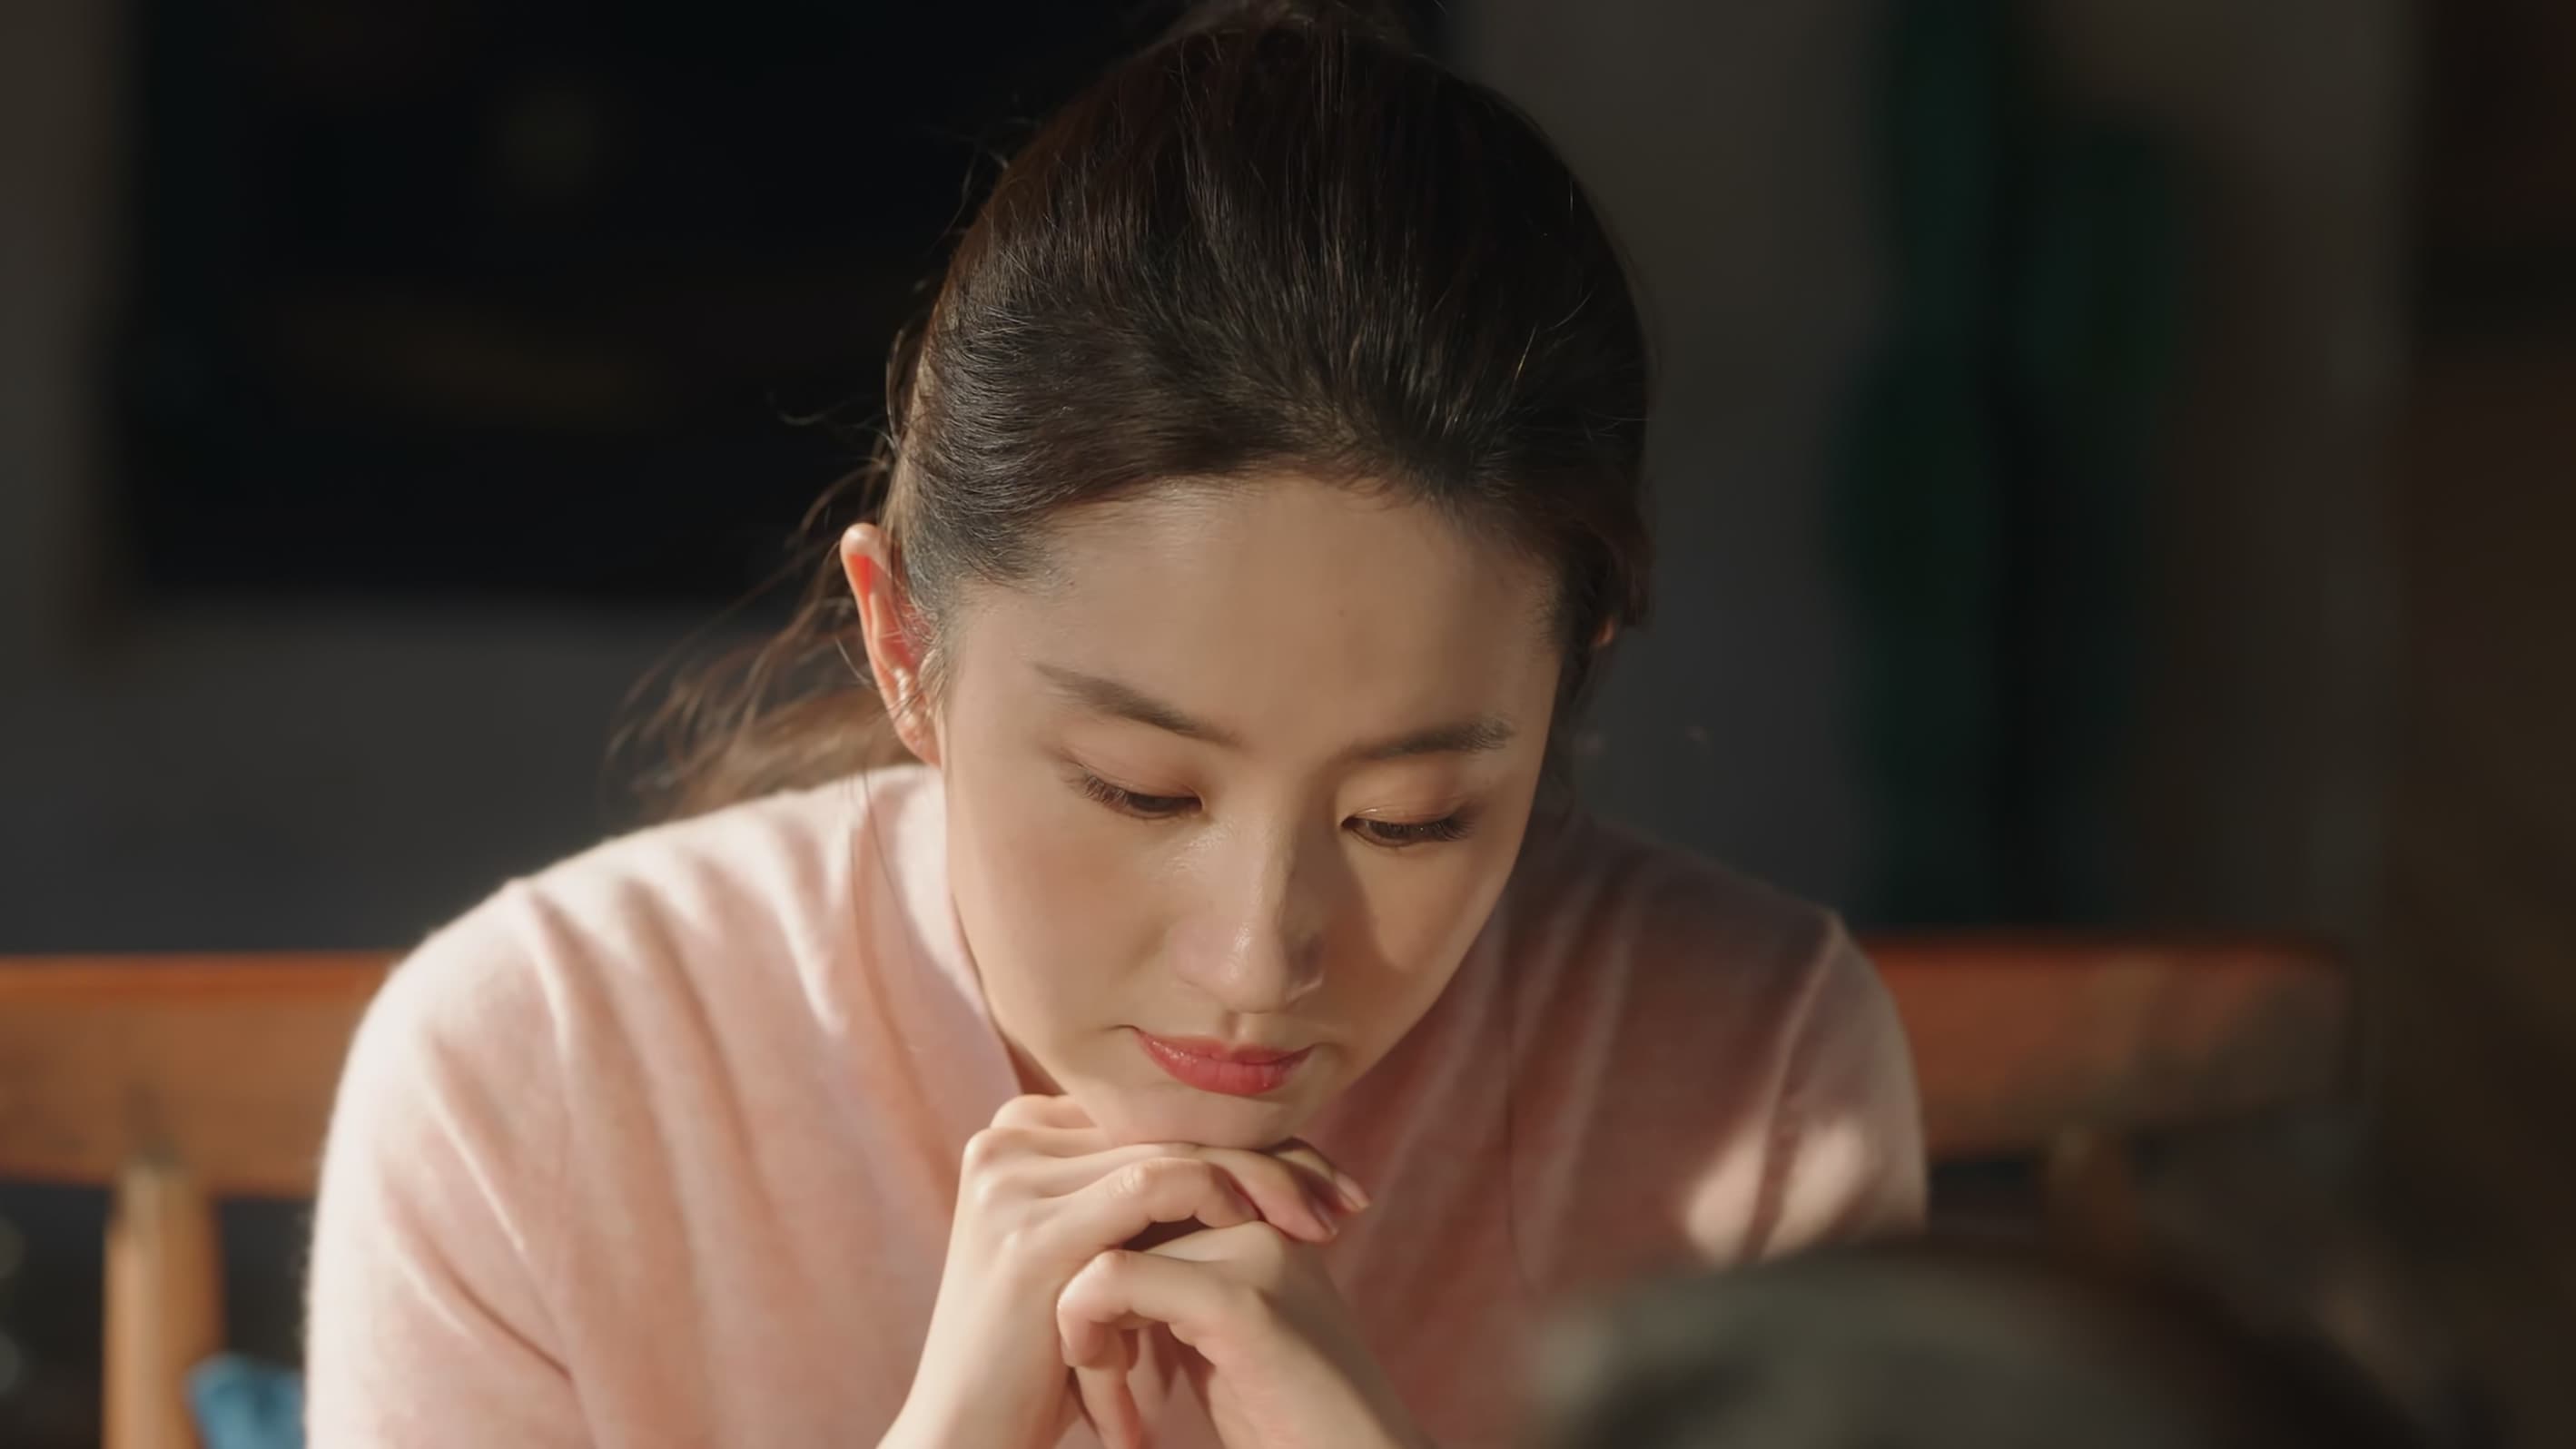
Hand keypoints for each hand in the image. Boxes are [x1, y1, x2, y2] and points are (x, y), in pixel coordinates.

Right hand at [880, 1095, 1365, 1448]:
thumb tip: (1251, 1158)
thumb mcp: (1094, 1261)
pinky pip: (1150, 1185)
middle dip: (1269, 1158)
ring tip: (1321, 1225)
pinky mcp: (1032, 1232)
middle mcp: (1006, 1142)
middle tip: (1344, 1197)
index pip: (1157, 1113)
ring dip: (1261, 1182)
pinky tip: (1262, 1231)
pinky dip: (1220, 1199)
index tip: (1323, 1178)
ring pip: (1170, 1147)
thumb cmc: (1041, 1360)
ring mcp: (1012, 1181)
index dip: (1247, 1137)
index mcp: (1019, 1137)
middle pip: (1168, 1123)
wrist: (971, 1435)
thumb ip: (1138, 1200)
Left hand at [1058, 1220, 1429, 1448]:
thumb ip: (1167, 1274)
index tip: (1092, 1333)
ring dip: (1078, 1320)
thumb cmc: (1284, 1417)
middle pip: (1123, 1202)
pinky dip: (1087, 1339)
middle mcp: (1263, 1208)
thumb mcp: (1215, 1328)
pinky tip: (1112, 1404)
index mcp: (1262, 1203)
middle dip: (1081, 1276)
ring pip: (1106, 1238)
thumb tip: (1086, 1251)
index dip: (1099, 1243)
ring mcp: (1255, 1248)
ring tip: (1101, 1393)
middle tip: (1083, 1359)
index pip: (1145, 1176)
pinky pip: (1113, 1279)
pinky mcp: (1239, 1302)